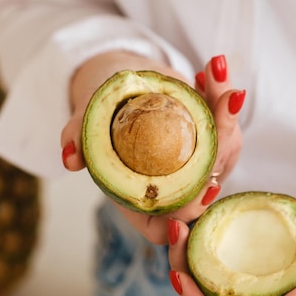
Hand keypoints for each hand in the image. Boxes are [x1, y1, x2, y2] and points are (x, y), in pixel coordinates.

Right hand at [61, 52, 244, 243]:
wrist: (123, 89)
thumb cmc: (101, 111)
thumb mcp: (86, 121)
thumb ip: (77, 138)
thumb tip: (68, 158)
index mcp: (141, 198)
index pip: (165, 224)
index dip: (186, 214)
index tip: (204, 189)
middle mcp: (175, 188)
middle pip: (207, 185)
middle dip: (220, 145)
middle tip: (223, 107)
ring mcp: (198, 167)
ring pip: (225, 151)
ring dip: (225, 112)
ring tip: (214, 75)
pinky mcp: (213, 143)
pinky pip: (227, 125)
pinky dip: (222, 97)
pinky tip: (211, 71)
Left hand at [167, 194, 295, 295]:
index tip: (179, 276)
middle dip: (186, 278)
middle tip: (173, 239)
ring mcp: (264, 281)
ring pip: (214, 279)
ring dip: (191, 258)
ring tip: (179, 227)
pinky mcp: (261, 257)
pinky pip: (225, 256)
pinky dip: (208, 242)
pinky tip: (198, 220)